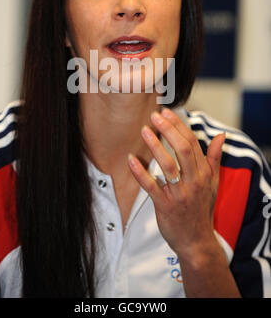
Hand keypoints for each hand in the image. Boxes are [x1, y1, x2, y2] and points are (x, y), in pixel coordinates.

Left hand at [128, 107, 225, 258]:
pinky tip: (131, 159)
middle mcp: (194, 181)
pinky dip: (140, 172)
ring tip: (144, 130)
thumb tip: (220, 135)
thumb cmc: (201, 208)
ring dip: (155, 146)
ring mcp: (180, 194)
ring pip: (167, 165)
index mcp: (204, 173)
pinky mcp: (165, 206)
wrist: (196, 241)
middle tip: (155, 115)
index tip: (166, 112)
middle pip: (182, 149)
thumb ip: (214, 158)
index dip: (179, 125)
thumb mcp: (213, 183)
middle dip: (168, 130)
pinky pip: (151, 186)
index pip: (192, 143)